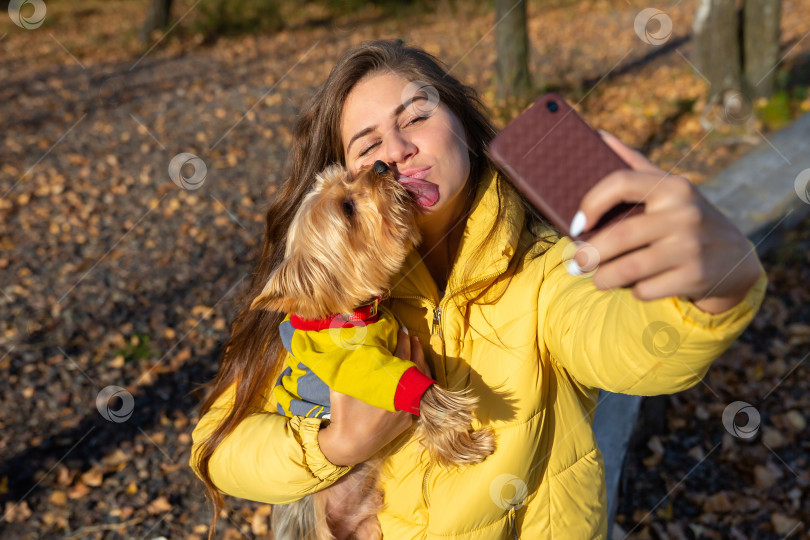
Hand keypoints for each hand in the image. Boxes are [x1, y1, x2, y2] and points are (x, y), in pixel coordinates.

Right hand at [318, 328, 430, 465]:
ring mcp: (408, 411)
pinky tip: (415, 373)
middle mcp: (403, 398)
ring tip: (417, 349)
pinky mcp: (408, 422)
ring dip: (420, 364)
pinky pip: (417, 397)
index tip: (403, 330)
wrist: (349, 446)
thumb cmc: (344, 413)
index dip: (404, 342)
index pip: (403, 357)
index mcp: (390, 387)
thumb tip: (352, 342)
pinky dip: (418, 383)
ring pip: (421, 383)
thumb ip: (350, 364)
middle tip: (412, 336)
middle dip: (415, 349)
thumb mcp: (342, 385)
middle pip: (416, 368)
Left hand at [568, 130, 762, 314]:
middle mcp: (684, 213)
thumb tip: (597, 135)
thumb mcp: (667, 188)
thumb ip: (632, 163)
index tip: (576, 224)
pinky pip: (647, 288)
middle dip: (589, 254)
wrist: (734, 259)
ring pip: (630, 268)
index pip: (620, 182)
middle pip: (620, 235)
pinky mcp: (695, 276)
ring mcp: (691, 246)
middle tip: (574, 263)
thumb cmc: (684, 218)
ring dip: (602, 277)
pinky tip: (631, 286)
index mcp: (672, 186)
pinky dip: (633, 290)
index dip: (591, 202)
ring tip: (593, 278)